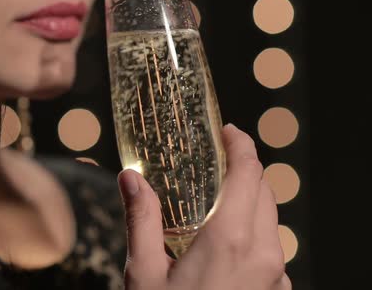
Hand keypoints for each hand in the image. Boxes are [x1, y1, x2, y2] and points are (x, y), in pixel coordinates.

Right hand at [118, 124, 290, 289]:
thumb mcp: (145, 272)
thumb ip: (141, 220)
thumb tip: (131, 178)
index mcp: (229, 241)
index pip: (248, 173)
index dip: (241, 145)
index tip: (228, 132)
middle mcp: (263, 255)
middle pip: (265, 192)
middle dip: (244, 170)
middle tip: (218, 164)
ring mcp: (276, 277)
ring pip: (271, 222)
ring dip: (250, 203)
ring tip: (218, 205)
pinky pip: (271, 250)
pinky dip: (254, 235)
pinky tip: (227, 245)